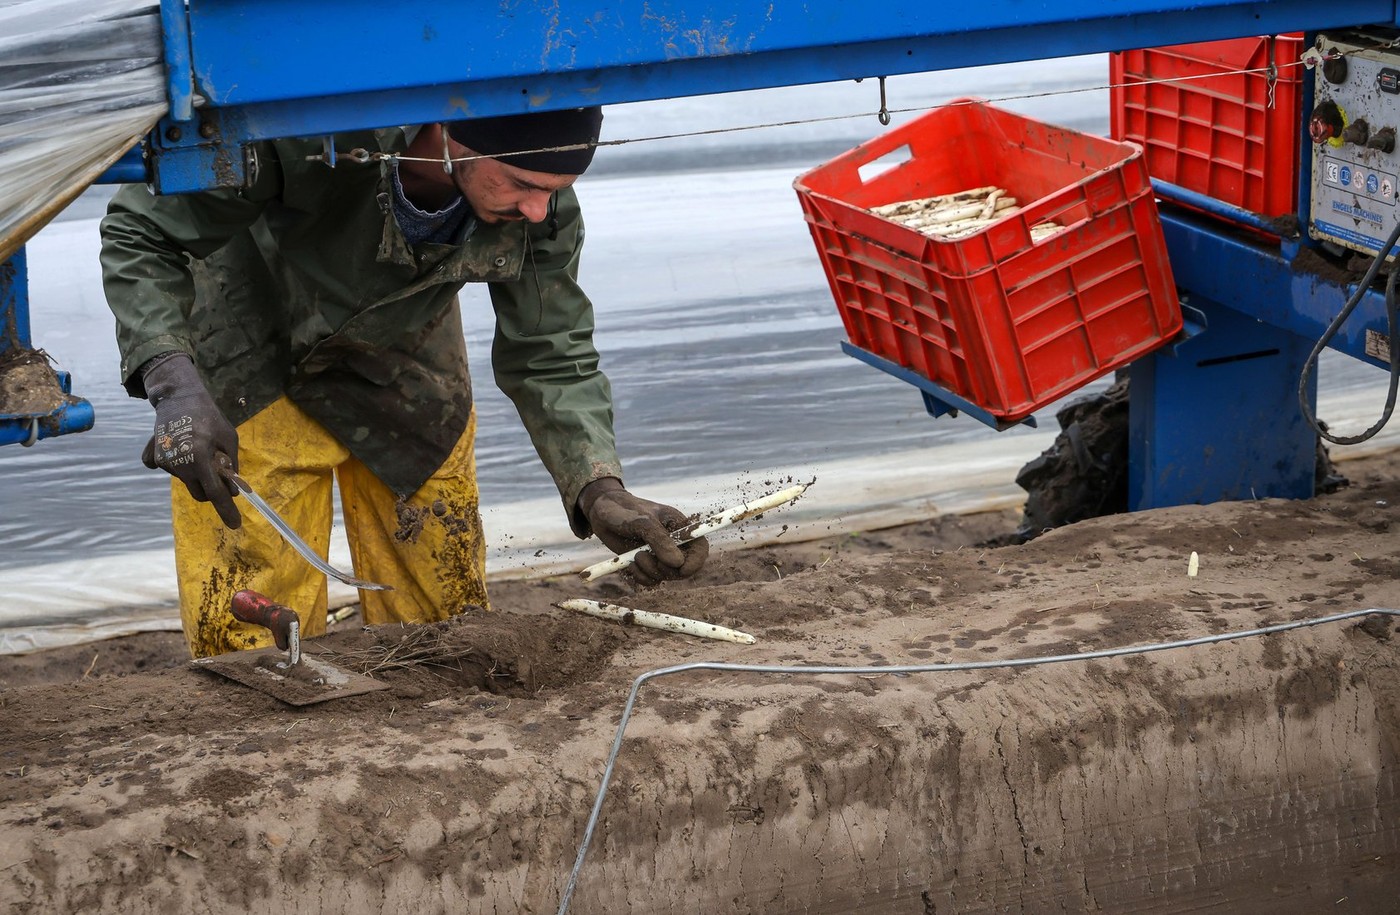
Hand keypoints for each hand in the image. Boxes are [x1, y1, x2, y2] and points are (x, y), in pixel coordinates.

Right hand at [141, 353, 241, 528]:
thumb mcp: (229, 439)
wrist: (179, 398)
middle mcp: (179, 462)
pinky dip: (180, 466)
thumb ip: (231, 467)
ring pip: (187, 481)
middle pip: (200, 493)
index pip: (215, 491)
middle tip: (218, 468)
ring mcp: (164, 461)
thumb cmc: (209, 418)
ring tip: (198, 447)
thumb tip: (232, 491)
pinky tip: (181, 449)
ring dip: (197, 473)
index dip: (226, 509)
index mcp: (200, 456)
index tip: (235, 524)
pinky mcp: (155, 458)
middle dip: (212, 488)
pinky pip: (172, 472)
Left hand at [579, 478, 708, 584]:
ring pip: (666, 576)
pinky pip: (651, 581)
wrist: (602, 513)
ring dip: (650, 571)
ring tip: (636, 556)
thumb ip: (660, 541)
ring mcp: (660, 555)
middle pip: (684, 568)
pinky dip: (640, 576)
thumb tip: (677, 564)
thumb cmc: (625, 510)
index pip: (700, 547)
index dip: (696, 561)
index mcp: (680, 527)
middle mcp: (673, 543)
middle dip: (667, 569)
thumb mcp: (643, 522)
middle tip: (647, 557)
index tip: (682, 569)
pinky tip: (630, 563)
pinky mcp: (646, 564)